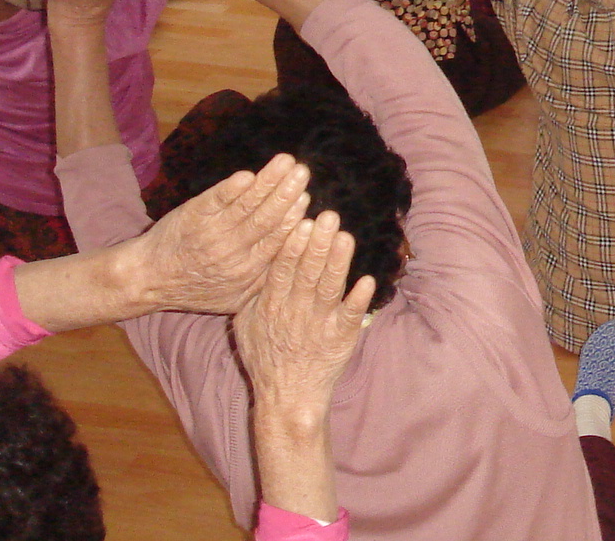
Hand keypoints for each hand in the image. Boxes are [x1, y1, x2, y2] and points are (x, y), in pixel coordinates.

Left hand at [134, 154, 313, 313]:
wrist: (148, 278)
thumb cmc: (196, 288)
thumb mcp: (234, 298)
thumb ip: (264, 280)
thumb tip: (298, 261)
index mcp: (246, 269)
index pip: (277, 240)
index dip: (293, 217)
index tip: (307, 198)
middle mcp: (231, 250)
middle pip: (266, 218)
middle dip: (286, 193)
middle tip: (303, 172)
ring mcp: (211, 231)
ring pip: (246, 205)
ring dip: (268, 181)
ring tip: (286, 162)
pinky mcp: (193, 215)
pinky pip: (216, 200)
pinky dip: (231, 188)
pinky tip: (248, 175)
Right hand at [234, 210, 374, 408]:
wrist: (286, 397)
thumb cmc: (265, 356)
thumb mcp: (246, 322)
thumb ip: (255, 290)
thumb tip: (260, 257)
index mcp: (272, 305)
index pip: (282, 270)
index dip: (293, 246)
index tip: (303, 223)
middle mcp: (296, 312)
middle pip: (308, 273)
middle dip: (319, 244)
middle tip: (329, 217)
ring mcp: (319, 325)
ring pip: (330, 289)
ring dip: (339, 263)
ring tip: (346, 238)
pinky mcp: (341, 338)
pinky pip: (351, 317)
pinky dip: (359, 300)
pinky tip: (368, 281)